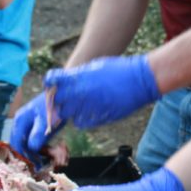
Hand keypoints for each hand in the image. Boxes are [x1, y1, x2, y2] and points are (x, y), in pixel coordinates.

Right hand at [9, 93, 62, 163]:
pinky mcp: (33, 126)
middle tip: (40, 166)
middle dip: (28, 156)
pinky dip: (38, 147)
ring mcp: (26, 124)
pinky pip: (32, 140)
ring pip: (25, 143)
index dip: (24, 156)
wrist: (63, 96)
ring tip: (44, 161)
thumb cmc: (54, 107)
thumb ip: (38, 134)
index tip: (34, 165)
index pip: (16, 144)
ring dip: (33, 153)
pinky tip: (46, 153)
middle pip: (19, 145)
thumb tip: (32, 148)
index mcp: (20, 121)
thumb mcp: (47, 121)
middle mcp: (20, 122)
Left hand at [42, 55, 159, 128]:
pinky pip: (82, 123)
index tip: (52, 87)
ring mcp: (91, 106)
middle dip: (59, 103)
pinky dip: (83, 120)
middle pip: (58, 103)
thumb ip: (78, 75)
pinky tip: (89, 113)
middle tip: (65, 101)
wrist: (141, 80)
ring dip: (71, 112)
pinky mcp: (100, 117)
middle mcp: (83, 92)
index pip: (53, 83)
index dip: (50, 86)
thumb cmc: (119, 70)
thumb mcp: (95, 66)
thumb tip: (65, 81)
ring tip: (79, 107)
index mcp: (80, 77)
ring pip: (69, 116)